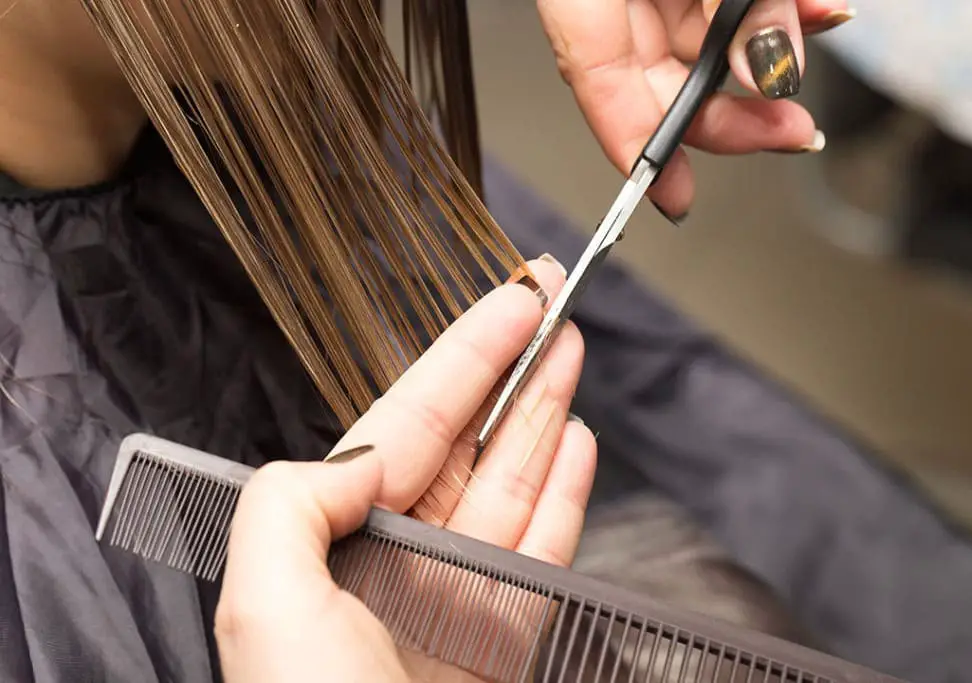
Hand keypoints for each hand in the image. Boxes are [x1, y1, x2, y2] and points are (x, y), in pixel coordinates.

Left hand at [214, 256, 596, 681]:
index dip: (467, 353)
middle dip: (512, 365)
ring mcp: (456, 589)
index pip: (411, 420)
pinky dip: (563, 489)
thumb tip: (359, 453)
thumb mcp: (264, 603)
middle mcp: (399, 555)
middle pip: (468, 436)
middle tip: (553, 301)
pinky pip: (540, 541)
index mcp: (339, 537)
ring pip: (511, 477)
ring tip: (571, 351)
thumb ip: (293, 501)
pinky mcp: (504, 629)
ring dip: (544, 411)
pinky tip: (576, 441)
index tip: (515, 300)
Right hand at [536, 0, 853, 218]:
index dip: (640, 150)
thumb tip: (767, 67)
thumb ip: (726, 8)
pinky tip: (819, 11)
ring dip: (771, 49)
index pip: (599, 84)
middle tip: (788, 129)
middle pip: (660, 74)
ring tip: (815, 36)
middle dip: (733, 111)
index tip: (674, 199)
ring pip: (707, 36)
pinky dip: (783, 6)